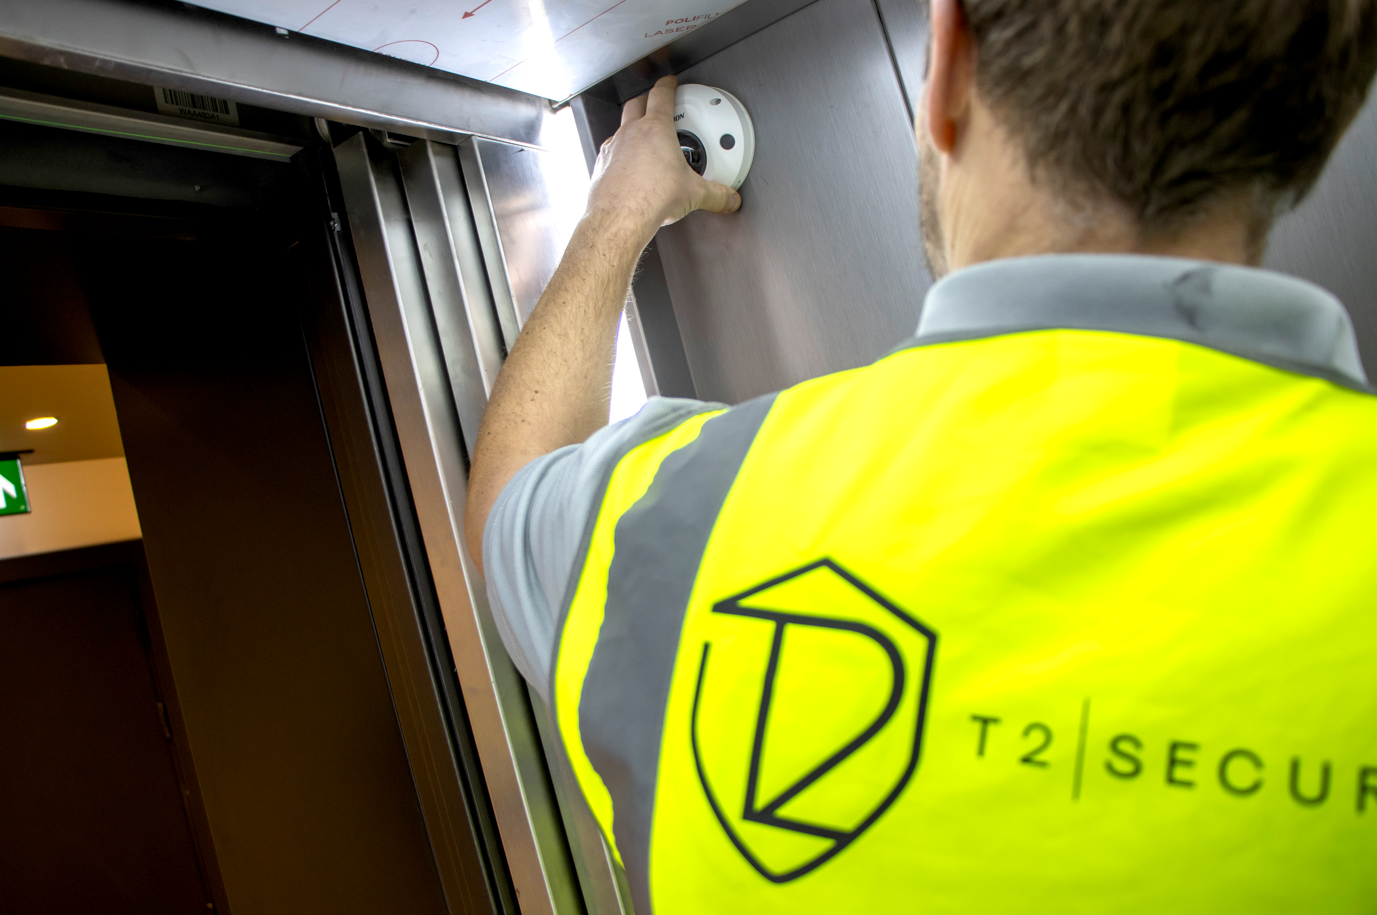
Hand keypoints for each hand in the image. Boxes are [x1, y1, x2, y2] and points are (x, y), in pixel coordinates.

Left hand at [586, 75, 741, 243]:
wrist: (619, 218)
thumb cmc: (650, 198)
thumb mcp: (694, 194)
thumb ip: (716, 194)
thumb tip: (729, 198)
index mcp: (655, 129)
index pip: (661, 95)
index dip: (667, 85)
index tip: (670, 83)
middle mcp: (631, 133)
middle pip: (636, 103)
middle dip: (646, 99)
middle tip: (653, 102)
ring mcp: (613, 147)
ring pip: (621, 126)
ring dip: (630, 126)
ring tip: (641, 138)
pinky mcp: (602, 165)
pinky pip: (611, 150)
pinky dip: (620, 152)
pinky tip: (627, 166)